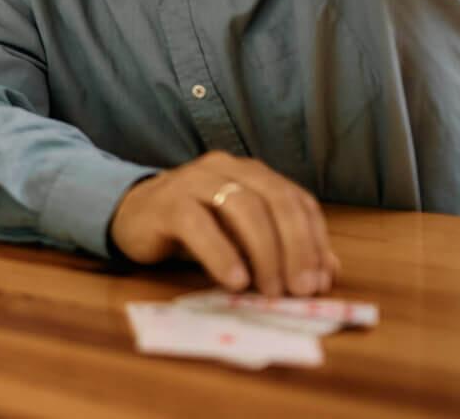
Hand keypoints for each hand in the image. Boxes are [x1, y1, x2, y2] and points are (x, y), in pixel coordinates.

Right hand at [109, 152, 338, 297]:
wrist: (131, 215)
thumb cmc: (194, 228)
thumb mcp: (242, 238)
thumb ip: (281, 248)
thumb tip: (328, 271)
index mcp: (252, 173)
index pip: (296, 199)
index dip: (315, 240)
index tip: (321, 281)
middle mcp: (227, 168)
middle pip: (275, 200)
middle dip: (296, 247)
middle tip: (301, 290)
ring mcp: (194, 180)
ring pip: (242, 207)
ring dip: (264, 253)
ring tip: (270, 291)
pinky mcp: (166, 202)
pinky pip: (199, 224)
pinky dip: (222, 254)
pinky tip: (235, 281)